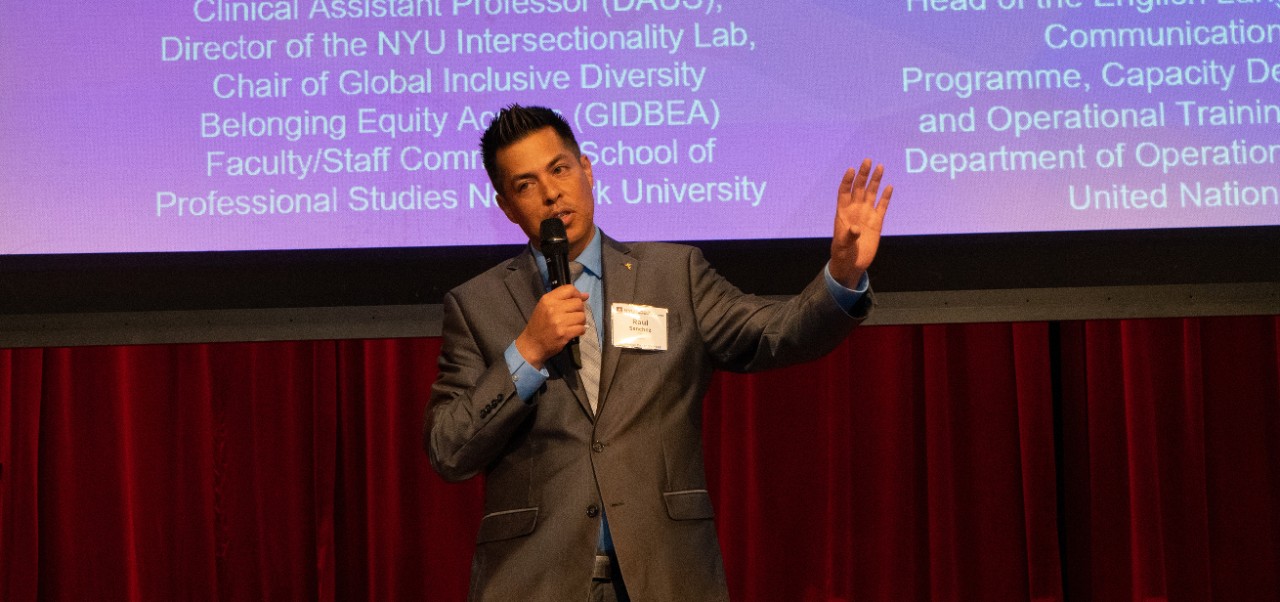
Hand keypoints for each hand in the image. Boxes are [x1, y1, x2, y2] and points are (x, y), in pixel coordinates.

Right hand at [515, 285, 588, 369]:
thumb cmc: (539, 324)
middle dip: (580, 310)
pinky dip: (580, 330)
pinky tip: (574, 331)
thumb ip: (564, 299)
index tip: (577, 300)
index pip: (569, 289)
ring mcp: (559, 321)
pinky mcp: (564, 333)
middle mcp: (553, 308)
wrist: (532, 344)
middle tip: (574, 315)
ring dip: (580, 321)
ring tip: (573, 324)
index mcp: (548, 299)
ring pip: (582, 316)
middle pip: (578, 303)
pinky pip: (581, 328)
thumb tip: (585, 295)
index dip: (577, 294)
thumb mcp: (546, 307)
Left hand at [830, 159, 892, 287]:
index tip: (851, 169)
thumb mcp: (842, 246)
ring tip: (880, 167)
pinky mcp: (877, 222)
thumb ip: (848, 236)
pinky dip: (886, 197)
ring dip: (875, 181)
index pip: (844, 192)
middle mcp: (854, 210)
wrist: (852, 265)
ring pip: (871, 193)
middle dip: (863, 174)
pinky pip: (882, 206)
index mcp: (842, 213)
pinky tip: (889, 186)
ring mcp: (866, 215)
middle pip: (859, 188)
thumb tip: (856, 228)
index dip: (847, 180)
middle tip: (868, 160)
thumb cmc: (842, 255)